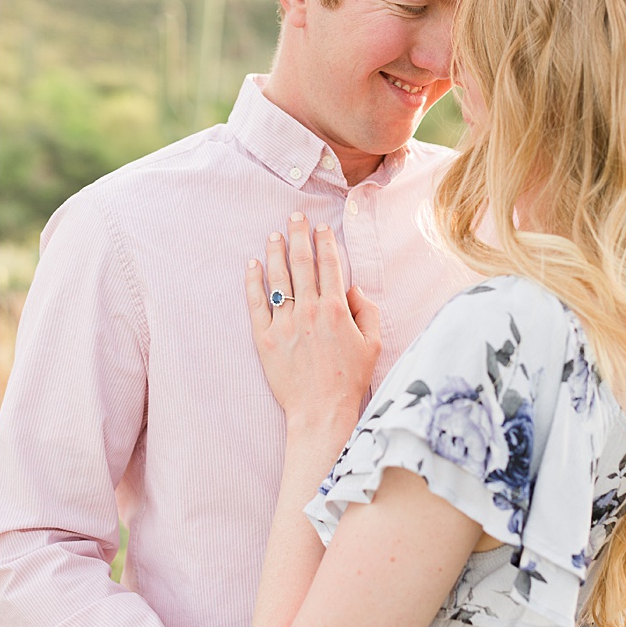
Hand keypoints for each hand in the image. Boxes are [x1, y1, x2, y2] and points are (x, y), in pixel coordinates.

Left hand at [246, 213, 380, 431]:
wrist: (321, 410)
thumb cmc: (350, 379)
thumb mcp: (372, 344)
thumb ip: (368, 311)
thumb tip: (353, 289)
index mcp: (337, 310)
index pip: (330, 266)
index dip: (325, 242)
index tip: (321, 227)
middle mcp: (310, 311)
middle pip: (302, 263)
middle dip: (299, 236)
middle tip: (294, 216)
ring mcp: (285, 324)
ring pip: (278, 278)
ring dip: (276, 252)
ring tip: (273, 234)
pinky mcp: (265, 339)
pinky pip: (256, 304)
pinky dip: (254, 282)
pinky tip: (253, 265)